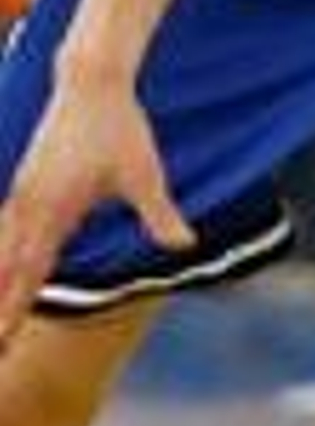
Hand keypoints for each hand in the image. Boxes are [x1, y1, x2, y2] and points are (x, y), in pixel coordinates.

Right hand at [0, 71, 193, 346]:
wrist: (90, 82)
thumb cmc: (121, 127)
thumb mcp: (145, 173)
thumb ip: (159, 213)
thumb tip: (185, 245)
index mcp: (54, 210)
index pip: (30, 273)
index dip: (14, 310)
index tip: (3, 344)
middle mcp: (30, 205)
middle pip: (5, 270)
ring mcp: (23, 193)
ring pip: (0, 251)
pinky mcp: (25, 183)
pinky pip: (4, 229)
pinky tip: (0, 270)